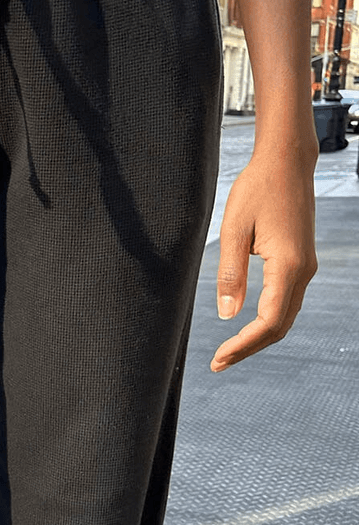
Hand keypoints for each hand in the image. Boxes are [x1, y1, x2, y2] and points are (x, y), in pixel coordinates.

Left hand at [211, 145, 317, 371]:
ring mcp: (306, 267)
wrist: (285, 162)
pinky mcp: (301, 261)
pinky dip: (268, 320)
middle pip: (280, 326)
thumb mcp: (233, 230)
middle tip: (219, 362)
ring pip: (285, 316)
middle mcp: (303, 271)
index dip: (244, 346)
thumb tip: (227, 315)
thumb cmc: (257, 189)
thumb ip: (230, 274)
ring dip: (259, 337)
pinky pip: (288, 301)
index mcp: (287, 266)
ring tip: (230, 350)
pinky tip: (247, 325)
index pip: (268, 322)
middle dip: (250, 348)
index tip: (219, 358)